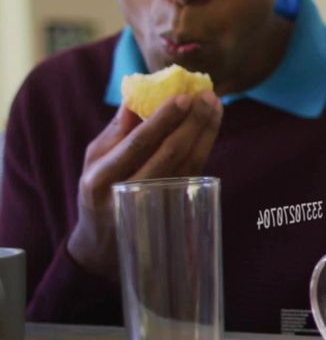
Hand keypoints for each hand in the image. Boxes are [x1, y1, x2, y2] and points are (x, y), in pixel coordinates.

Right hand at [68, 92, 222, 277]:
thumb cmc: (99, 189)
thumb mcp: (95, 162)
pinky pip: (194, 174)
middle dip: (192, 123)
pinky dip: (205, 148)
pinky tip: (211, 129)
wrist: (103, 244)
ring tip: (215, 107)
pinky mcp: (175, 209)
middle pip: (169, 154)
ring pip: (188, 165)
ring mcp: (155, 205)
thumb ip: (115, 132)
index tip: (183, 96)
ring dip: (206, 133)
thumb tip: (136, 95)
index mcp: (101, 179)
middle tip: (208, 96)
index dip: (162, 120)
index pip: (137, 144)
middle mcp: (128, 194)